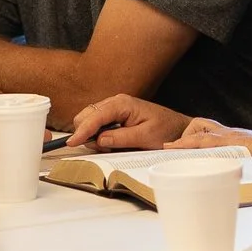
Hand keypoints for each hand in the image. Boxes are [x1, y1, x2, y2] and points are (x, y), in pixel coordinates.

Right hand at [67, 94, 186, 151]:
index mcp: (122, 103)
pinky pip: (98, 124)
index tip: (72, 143)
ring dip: (93, 135)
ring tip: (112, 145)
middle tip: (101, 148)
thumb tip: (99, 140)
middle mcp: (116, 102)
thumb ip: (121, 138)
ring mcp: (115, 107)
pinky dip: (99, 135)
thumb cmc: (166, 130)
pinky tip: (112, 141)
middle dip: (86, 133)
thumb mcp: (145, 137)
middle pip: (86, 115)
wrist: (180, 128)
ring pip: (90, 120)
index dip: (82, 130)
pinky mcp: (116, 115)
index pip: (95, 116)